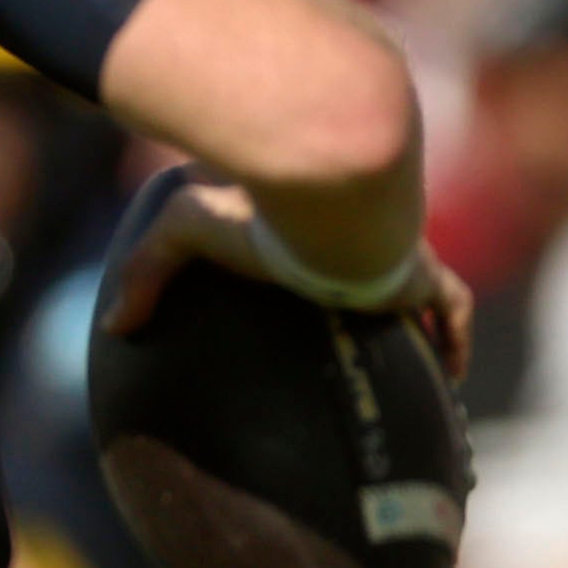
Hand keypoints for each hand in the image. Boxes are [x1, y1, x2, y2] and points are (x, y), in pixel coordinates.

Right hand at [100, 173, 473, 388]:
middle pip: (376, 262)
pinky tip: (453, 373)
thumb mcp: (183, 228)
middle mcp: (357, 234)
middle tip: (366, 332)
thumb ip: (147, 272)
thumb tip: (114, 326)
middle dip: (377, 287)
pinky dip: (454, 335)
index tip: (305, 283)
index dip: (316, 255)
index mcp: (308, 220)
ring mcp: (397, 253)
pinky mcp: (421, 275)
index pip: (317, 233)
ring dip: (422, 314)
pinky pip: (452, 306)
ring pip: (421, 284)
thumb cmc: (253, 207)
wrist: (322, 194)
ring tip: (414, 361)